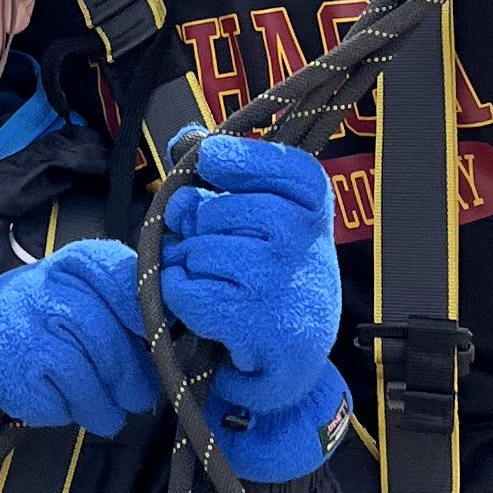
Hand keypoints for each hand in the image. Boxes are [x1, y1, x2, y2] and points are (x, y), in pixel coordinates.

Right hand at [0, 242, 156, 480]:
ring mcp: (29, 330)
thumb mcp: (67, 294)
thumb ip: (114, 306)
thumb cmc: (28, 322)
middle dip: (131, 379)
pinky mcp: (14, 371)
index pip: (124, 280)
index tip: (156, 343)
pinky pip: (60, 404)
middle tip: (139, 398)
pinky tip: (57, 407)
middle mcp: (48, 289)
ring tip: (106, 416)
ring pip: (90, 378)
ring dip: (103, 407)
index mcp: (71, 264)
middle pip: (111, 341)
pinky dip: (64, 414)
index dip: (146, 317)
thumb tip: (169, 344)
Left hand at [157, 136, 342, 414]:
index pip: (264, 159)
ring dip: (193, 269)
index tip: (212, 163)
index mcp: (310, 200)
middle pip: (210, 211)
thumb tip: (186, 140)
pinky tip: (212, 310)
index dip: (229, 158)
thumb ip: (226, 171)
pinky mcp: (255, 322)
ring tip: (225, 286)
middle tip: (225, 254)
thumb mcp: (263, 214)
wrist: (293, 353)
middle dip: (200, 232)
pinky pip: (184, 289)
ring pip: (195, 251)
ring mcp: (280, 279)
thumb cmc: (271, 273)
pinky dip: (182, 298)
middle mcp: (302, 236)